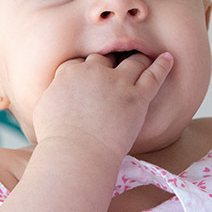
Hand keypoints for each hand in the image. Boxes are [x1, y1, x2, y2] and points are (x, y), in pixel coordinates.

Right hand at [31, 52, 173, 158]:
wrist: (76, 153)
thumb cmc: (56, 139)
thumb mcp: (44, 109)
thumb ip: (53, 94)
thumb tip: (55, 94)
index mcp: (69, 72)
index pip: (80, 62)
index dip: (86, 68)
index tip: (90, 75)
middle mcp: (94, 71)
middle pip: (105, 59)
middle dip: (110, 62)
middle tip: (116, 66)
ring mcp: (117, 83)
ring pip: (132, 62)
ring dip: (138, 59)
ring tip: (144, 58)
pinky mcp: (136, 98)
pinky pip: (154, 76)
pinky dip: (162, 65)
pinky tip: (168, 58)